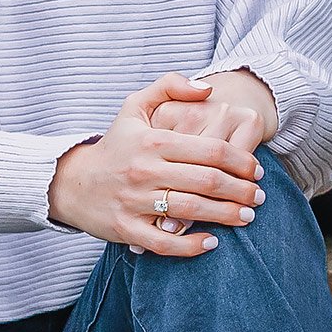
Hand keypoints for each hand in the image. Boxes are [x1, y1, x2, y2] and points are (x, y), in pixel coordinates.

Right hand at [50, 74, 266, 257]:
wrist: (72, 182)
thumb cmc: (115, 145)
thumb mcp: (135, 106)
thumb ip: (170, 86)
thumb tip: (207, 90)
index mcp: (153, 141)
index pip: (210, 149)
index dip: (241, 160)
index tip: (257, 169)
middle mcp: (145, 170)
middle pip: (207, 181)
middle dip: (241, 190)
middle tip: (259, 196)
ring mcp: (134, 201)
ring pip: (191, 211)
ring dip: (226, 215)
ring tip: (247, 217)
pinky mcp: (126, 228)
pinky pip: (165, 242)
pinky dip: (191, 245)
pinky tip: (212, 242)